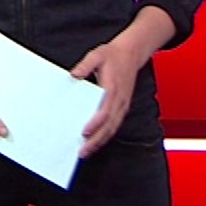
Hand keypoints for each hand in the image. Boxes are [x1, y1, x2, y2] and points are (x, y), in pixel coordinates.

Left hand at [70, 39, 149, 156]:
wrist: (131, 53)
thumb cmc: (113, 55)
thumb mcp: (97, 55)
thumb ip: (85, 65)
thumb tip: (74, 74)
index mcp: (113, 88)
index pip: (105, 111)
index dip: (95, 123)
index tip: (84, 132)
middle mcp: (119, 100)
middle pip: (109, 126)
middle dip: (96, 140)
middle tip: (82, 151)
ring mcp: (122, 105)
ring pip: (112, 128)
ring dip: (100, 141)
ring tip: (86, 151)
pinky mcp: (122, 107)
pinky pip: (114, 125)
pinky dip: (105, 136)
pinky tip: (95, 142)